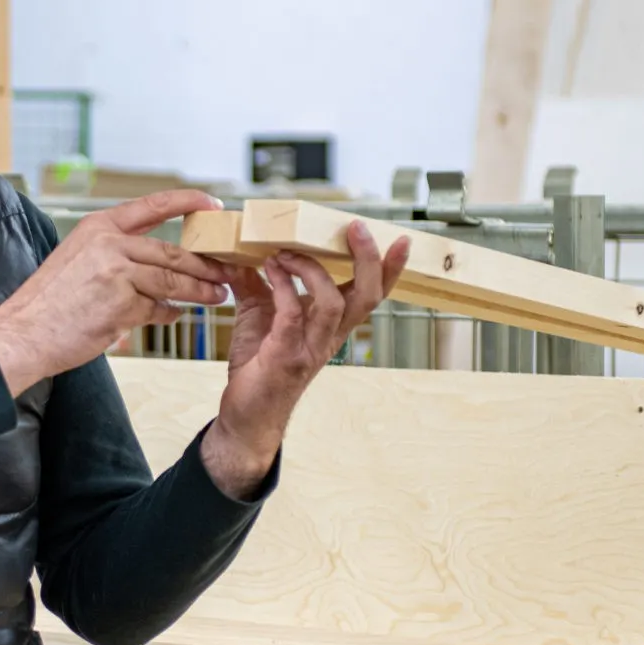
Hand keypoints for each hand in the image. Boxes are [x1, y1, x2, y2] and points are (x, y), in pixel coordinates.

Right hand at [0, 189, 231, 393]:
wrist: (24, 333)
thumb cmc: (49, 303)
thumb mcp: (77, 260)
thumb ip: (116, 256)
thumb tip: (157, 268)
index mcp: (98, 226)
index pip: (153, 206)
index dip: (188, 203)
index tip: (213, 204)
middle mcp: (108, 243)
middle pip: (171, 252)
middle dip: (204, 265)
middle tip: (225, 272)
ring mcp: (116, 273)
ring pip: (172, 280)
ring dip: (199, 291)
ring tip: (217, 296)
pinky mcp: (121, 304)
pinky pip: (157, 308)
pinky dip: (168, 313)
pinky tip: (173, 315)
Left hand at [197, 221, 406, 495]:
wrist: (246, 415)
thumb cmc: (258, 366)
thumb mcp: (258, 315)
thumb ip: (257, 284)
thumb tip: (243, 251)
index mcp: (332, 327)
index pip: (371, 295)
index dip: (390, 270)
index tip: (401, 241)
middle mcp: (329, 337)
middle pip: (367, 297)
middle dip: (368, 261)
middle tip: (357, 229)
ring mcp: (310, 348)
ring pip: (334, 304)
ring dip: (313, 270)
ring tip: (288, 252)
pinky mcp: (285, 356)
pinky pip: (292, 314)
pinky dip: (282, 286)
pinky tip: (270, 270)